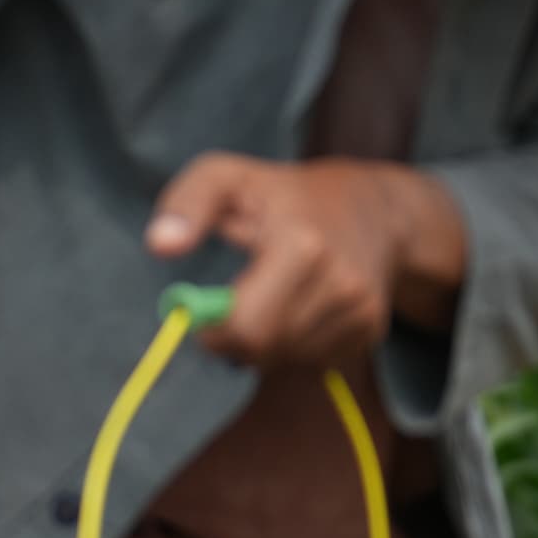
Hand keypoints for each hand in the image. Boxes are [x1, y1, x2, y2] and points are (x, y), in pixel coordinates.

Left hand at [146, 155, 467, 368]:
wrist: (378, 210)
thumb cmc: (289, 193)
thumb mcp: (230, 176)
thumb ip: (189, 203)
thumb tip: (160, 245)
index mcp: (304, 246)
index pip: (246, 327)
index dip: (212, 329)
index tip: (202, 310)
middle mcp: (341, 285)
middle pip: (262, 349)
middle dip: (234, 338)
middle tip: (233, 303)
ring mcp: (361, 312)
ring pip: (285, 360)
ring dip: (265, 342)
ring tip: (273, 296)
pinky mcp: (371, 332)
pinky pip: (311, 361)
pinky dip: (293, 344)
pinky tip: (299, 307)